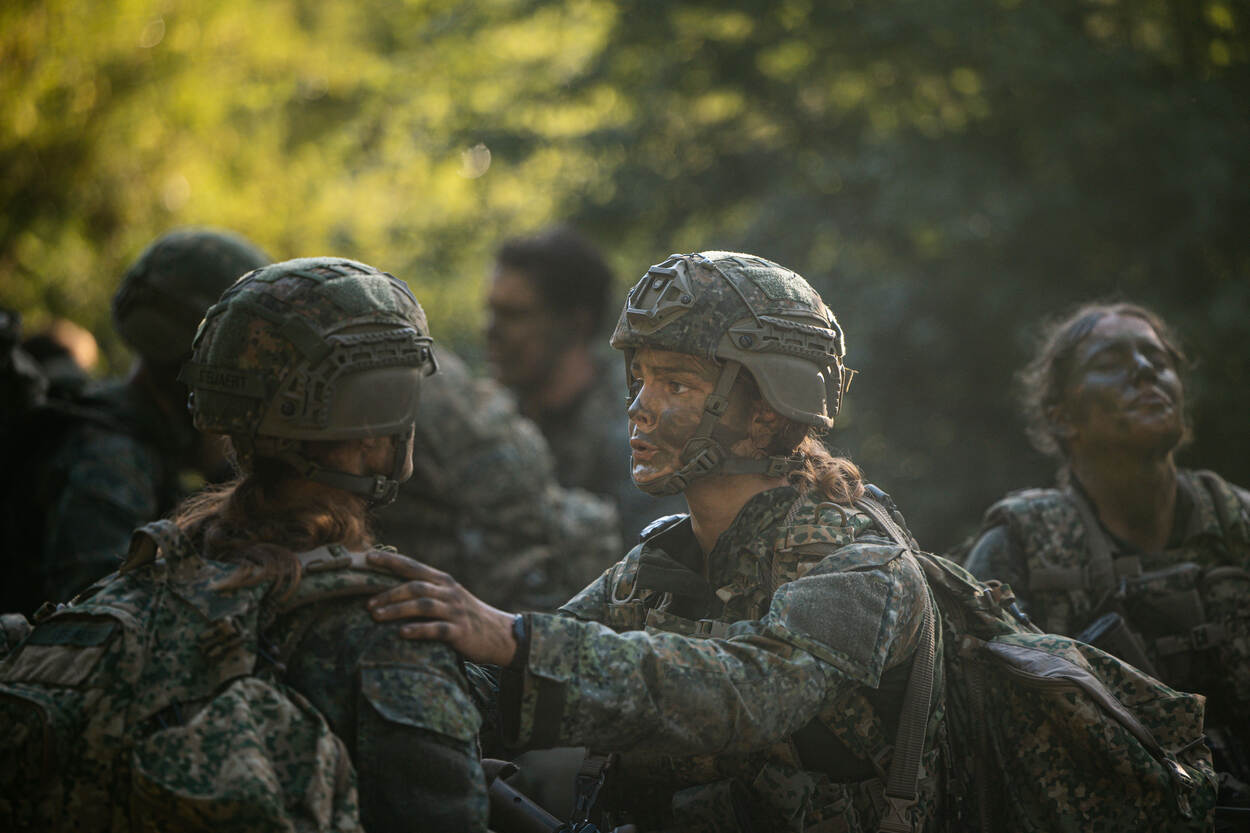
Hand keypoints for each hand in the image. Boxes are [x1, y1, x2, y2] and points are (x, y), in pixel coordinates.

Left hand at [366, 551, 518, 665]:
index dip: (391, 560)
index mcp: (443, 581)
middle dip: (389, 593)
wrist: (499, 634)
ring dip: (397, 609)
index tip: (368, 556)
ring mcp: (455, 611)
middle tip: (367, 603)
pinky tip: (402, 633)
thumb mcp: (449, 597)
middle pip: (415, 586)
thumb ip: (427, 590)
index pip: (413, 567)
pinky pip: (436, 629)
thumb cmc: (466, 616)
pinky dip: (418, 629)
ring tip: (376, 616)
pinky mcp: (460, 631)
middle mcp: (449, 592)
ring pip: (423, 605)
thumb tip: (390, 588)